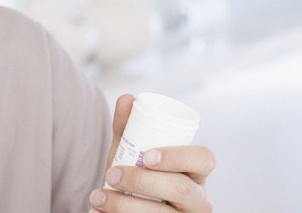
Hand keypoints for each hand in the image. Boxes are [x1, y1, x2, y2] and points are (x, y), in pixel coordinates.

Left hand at [89, 95, 215, 212]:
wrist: (126, 207)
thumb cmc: (137, 175)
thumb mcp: (133, 151)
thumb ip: (128, 126)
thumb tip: (127, 99)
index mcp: (196, 171)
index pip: (204, 159)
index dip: (178, 156)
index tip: (147, 156)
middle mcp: (199, 198)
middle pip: (181, 189)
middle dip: (142, 181)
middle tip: (112, 175)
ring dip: (123, 205)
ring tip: (97, 196)